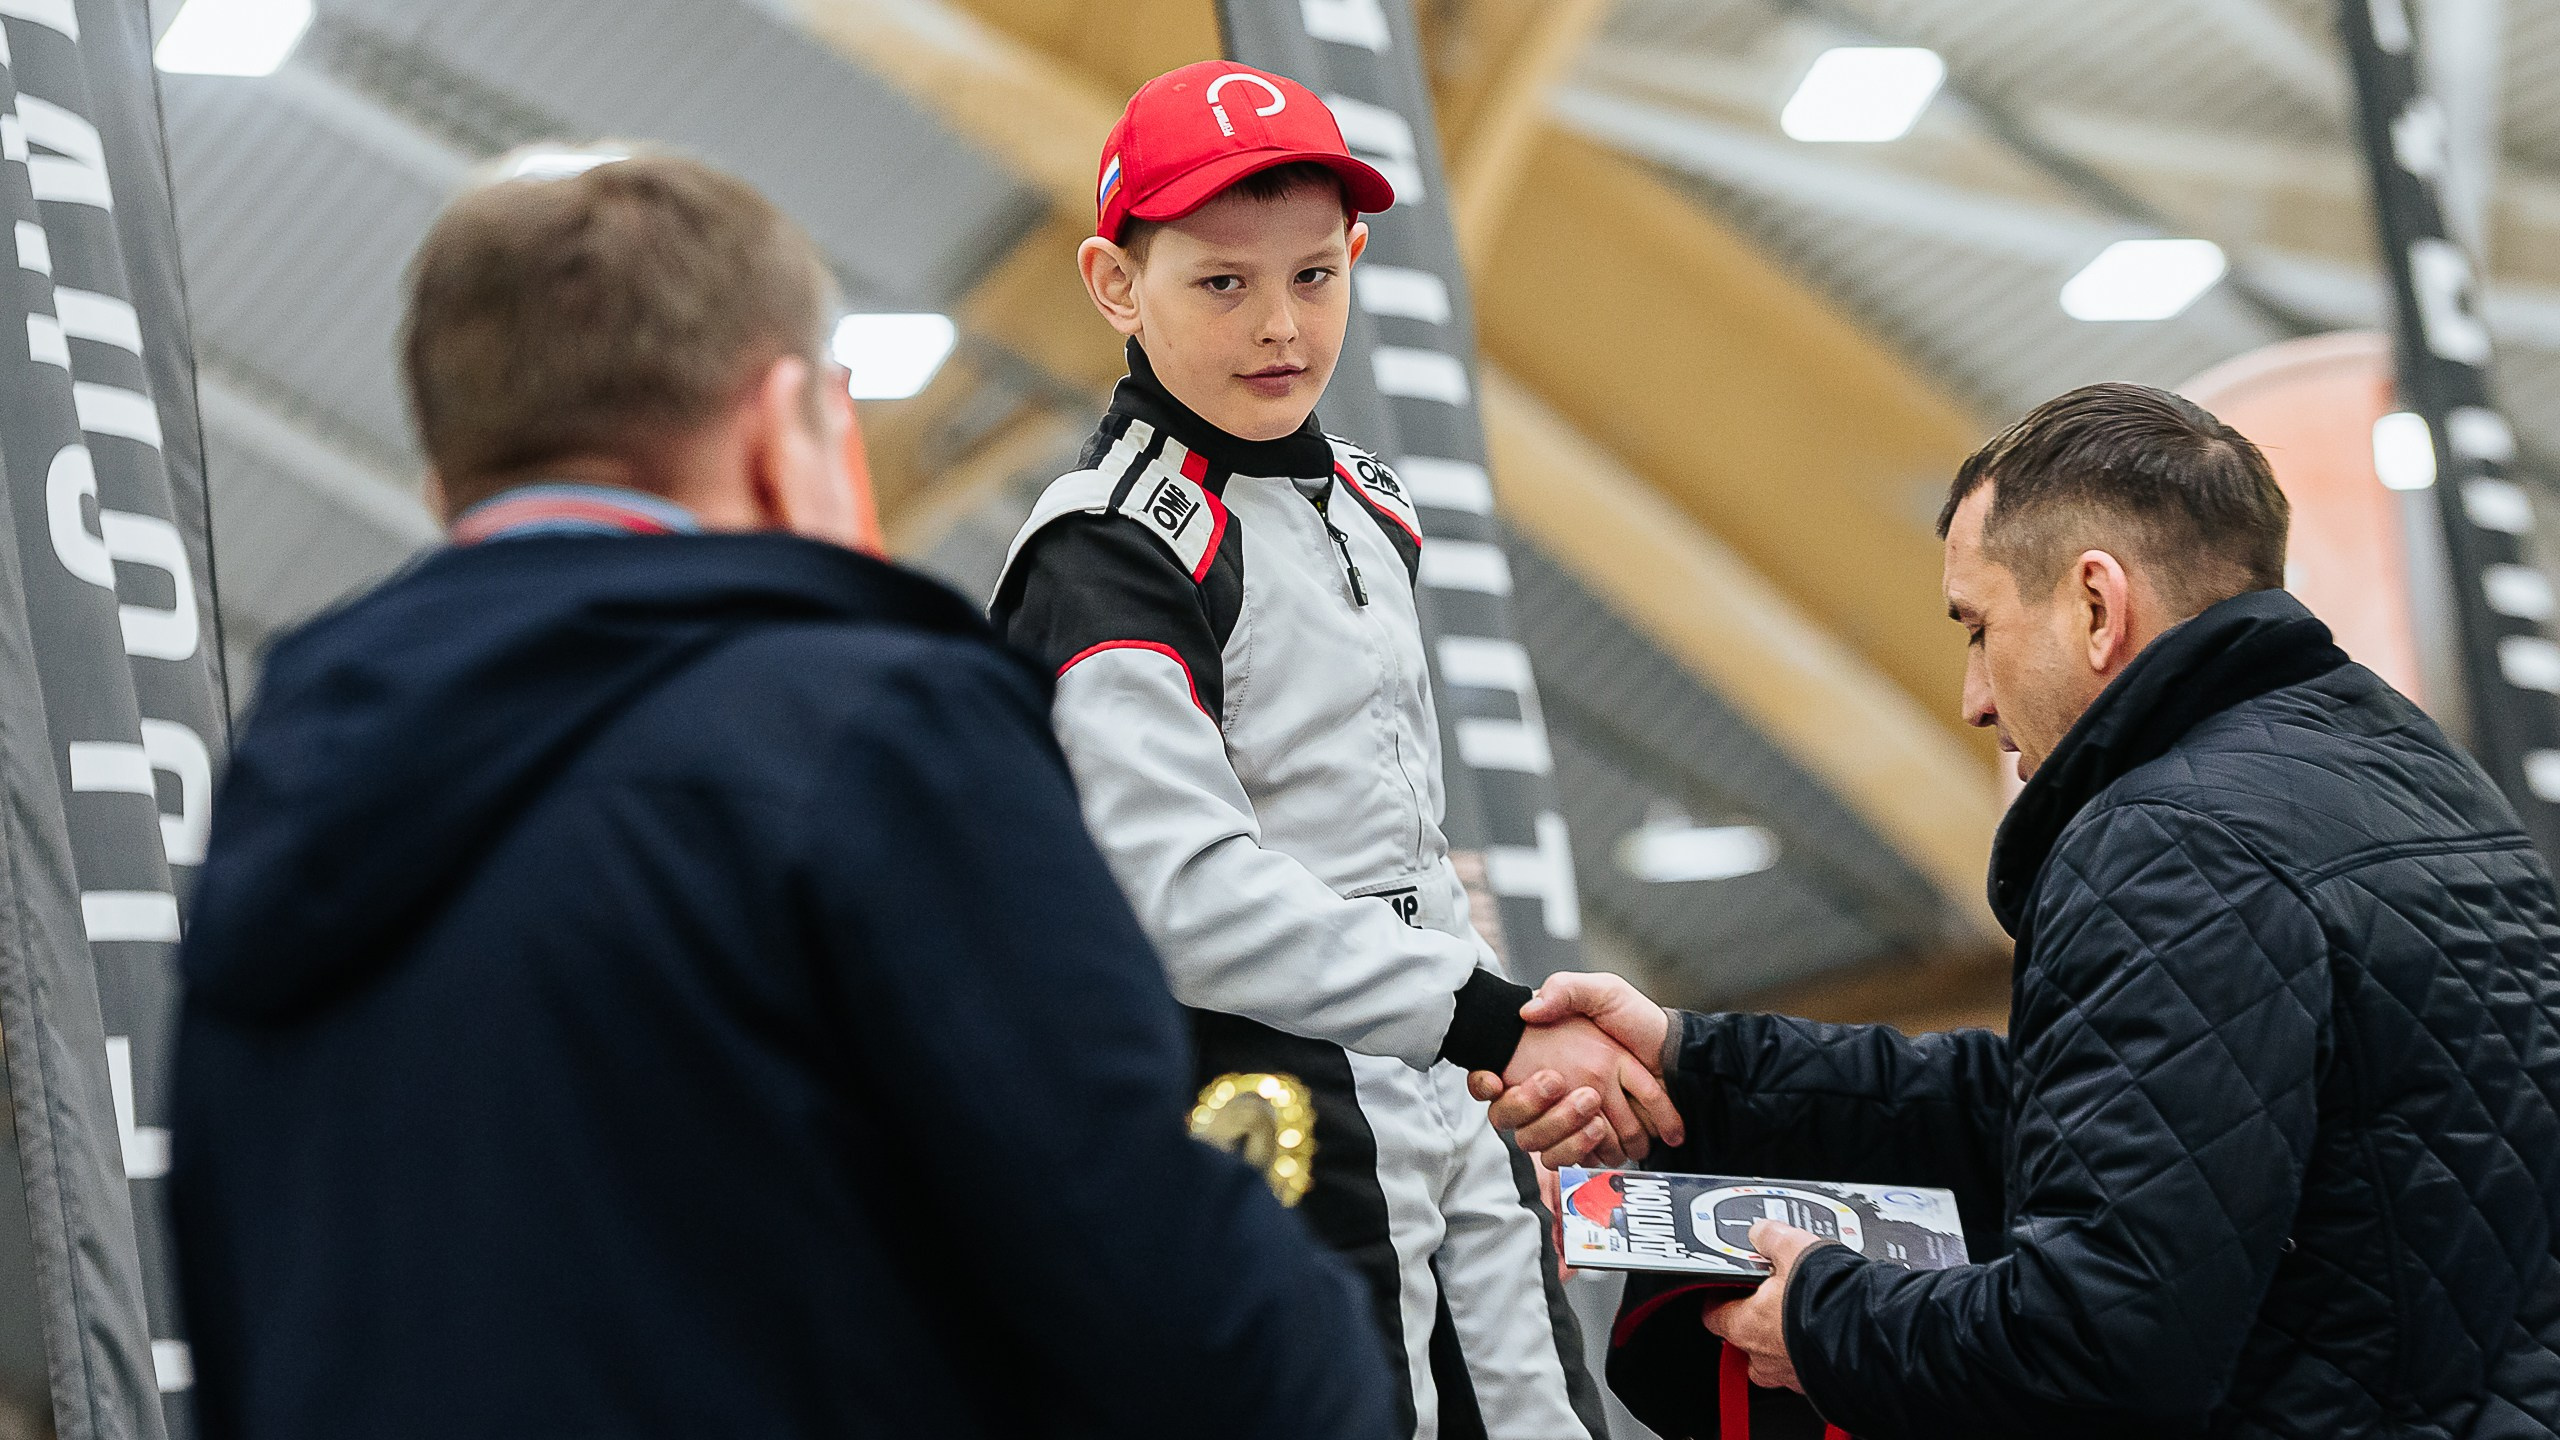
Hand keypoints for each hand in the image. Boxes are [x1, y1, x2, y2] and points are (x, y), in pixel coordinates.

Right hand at [1466, 974, 1680, 1165]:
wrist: (1676, 1051)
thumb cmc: (1637, 1019)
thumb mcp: (1603, 991)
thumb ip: (1565, 990)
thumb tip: (1528, 1011)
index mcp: (1545, 1061)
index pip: (1496, 1082)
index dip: (1484, 1085)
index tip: (1494, 1081)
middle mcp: (1552, 1094)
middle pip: (1520, 1121)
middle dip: (1543, 1114)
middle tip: (1580, 1096)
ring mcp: (1572, 1119)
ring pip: (1544, 1145)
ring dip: (1565, 1136)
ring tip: (1595, 1122)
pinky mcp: (1596, 1138)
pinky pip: (1577, 1158)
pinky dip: (1586, 1151)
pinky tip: (1601, 1133)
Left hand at [1702, 1220, 1823, 1391]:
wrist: (1872, 1334)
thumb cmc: (1826, 1298)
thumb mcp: (1791, 1247)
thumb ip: (1770, 1238)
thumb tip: (1762, 1233)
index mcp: (1744, 1326)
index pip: (1713, 1315)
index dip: (1718, 1298)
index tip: (1726, 1287)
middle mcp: (1763, 1358)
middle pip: (1744, 1340)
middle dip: (1754, 1320)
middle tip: (1771, 1297)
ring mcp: (1791, 1375)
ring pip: (1775, 1359)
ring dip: (1784, 1339)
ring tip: (1803, 1313)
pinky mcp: (1819, 1384)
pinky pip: (1806, 1368)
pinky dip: (1812, 1351)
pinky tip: (1827, 1331)